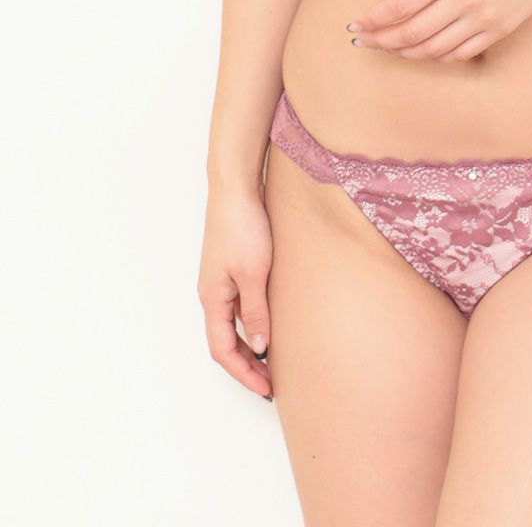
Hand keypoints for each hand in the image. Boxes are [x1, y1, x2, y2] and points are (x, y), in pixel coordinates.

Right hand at [197, 185, 273, 399]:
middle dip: (246, 365)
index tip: (266, 388)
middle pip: (224, 341)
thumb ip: (255, 311)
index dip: (243, 373)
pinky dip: (253, 321)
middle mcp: (212, 293)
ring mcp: (221, 279)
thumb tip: (257, 347)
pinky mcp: (232, 266)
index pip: (222, 350)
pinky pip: (239, 305)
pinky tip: (271, 322)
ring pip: (232, 323)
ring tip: (274, 358)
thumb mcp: (254, 273)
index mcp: (212, 298)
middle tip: (272, 381)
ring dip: (250, 344)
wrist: (236, 188)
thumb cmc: (243, 226)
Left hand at [346, 0, 531, 61]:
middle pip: (412, 33)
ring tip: (390, 47)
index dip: (373, 20)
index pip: (400, 6)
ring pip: (435, 49)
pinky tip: (426, 48)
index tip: (355, 24)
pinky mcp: (502, 28)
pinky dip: (438, 55)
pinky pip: (462, 52)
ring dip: (406, 52)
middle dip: (381, 41)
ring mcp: (486, 17)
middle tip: (363, 41)